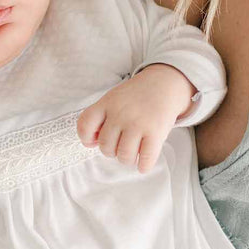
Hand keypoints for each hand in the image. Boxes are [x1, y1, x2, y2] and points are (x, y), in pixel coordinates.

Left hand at [76, 64, 194, 173]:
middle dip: (111, 150)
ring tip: (133, 152)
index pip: (85, 126)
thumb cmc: (135, 97)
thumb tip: (92, 143)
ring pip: (123, 156)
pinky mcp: (156, 132)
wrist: (164, 83)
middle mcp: (120, 113)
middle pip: (106, 146)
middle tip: (120, 144)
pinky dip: (143, 165)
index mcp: (107, 103)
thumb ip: (101, 117)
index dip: (86, 138)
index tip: (94, 140)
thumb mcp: (113, 98)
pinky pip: (145, 159)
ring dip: (127, 159)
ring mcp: (138, 123)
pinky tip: (144, 162)